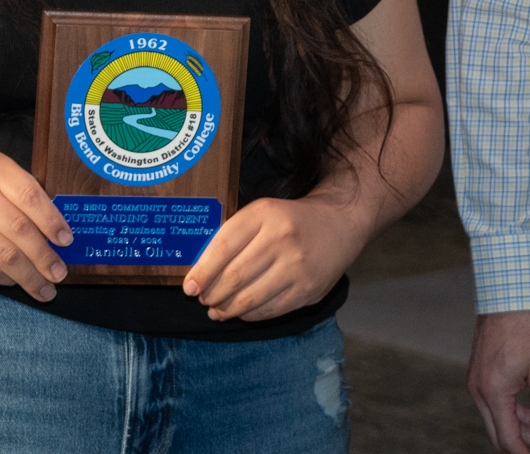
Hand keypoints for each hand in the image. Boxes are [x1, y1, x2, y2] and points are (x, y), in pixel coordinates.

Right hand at [0, 150, 71, 300]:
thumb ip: (20, 193)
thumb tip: (57, 229)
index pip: (30, 196)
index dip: (52, 221)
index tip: (67, 241)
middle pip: (19, 230)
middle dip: (44, 256)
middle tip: (60, 272)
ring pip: (3, 255)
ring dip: (29, 276)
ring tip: (46, 287)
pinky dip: (6, 278)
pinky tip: (18, 281)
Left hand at [183, 194, 365, 321]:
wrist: (339, 223)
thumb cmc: (290, 220)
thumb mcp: (261, 213)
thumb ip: (233, 236)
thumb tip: (200, 274)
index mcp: (265, 215)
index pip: (223, 247)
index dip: (201, 273)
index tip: (190, 288)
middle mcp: (282, 239)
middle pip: (233, 278)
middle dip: (211, 295)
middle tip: (204, 300)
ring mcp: (297, 267)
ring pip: (248, 299)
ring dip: (226, 309)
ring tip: (218, 309)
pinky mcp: (308, 290)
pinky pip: (269, 311)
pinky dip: (249, 315)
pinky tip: (242, 311)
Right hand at [468, 309, 529, 452]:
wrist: (508, 293)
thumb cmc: (528, 327)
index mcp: (493, 393)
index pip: (507, 439)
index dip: (525, 453)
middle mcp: (478, 390)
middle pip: (497, 433)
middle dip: (519, 443)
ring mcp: (474, 380)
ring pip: (493, 417)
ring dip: (515, 426)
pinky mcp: (477, 371)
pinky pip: (489, 401)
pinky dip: (507, 409)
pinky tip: (526, 406)